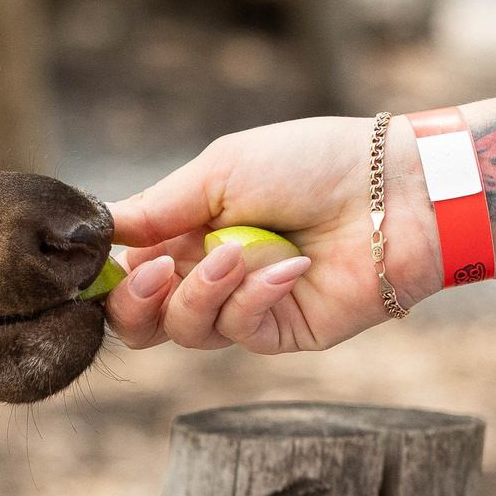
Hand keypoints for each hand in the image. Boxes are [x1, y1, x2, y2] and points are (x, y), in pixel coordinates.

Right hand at [101, 115, 442, 352]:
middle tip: (155, 272)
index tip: (100, 260)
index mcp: (189, 232)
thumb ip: (158, 207)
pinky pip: (241, 332)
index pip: (127, 271)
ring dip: (203, 291)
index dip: (109, 275)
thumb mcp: (220, 170)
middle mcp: (210, 275)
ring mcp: (246, 307)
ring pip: (185, 330)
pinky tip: (290, 266)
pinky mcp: (283, 332)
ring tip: (238, 254)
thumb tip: (99, 227)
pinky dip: (255, 298)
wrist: (396, 188)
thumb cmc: (312, 163)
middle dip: (137, 301)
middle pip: (142, 320)